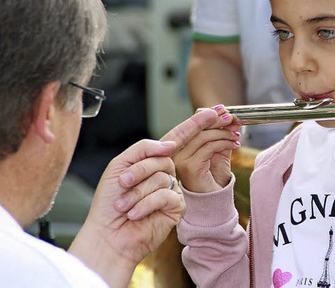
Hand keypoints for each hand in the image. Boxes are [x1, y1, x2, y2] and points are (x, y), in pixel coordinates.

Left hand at [68, 108, 226, 286]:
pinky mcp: (176, 207)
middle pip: (163, 158)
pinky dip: (145, 204)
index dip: (195, 124)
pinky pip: (166, 195)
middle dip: (138, 172)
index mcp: (154, 160)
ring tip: (125, 206)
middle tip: (121, 185)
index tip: (214, 111)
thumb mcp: (120, 166)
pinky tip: (136, 214)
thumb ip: (144, 148)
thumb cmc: (110, 202)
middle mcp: (165, 172)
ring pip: (162, 178)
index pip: (177, 138)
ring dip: (137, 193)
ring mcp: (172, 189)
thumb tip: (170, 145)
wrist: (108, 235)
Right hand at [173, 105, 240, 192]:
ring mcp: (180, 160)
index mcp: (178, 146)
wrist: (213, 201)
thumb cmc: (213, 177)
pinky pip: (209, 147)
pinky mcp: (190, 167)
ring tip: (236, 135)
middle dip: (216, 120)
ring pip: (204, 136)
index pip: (190, 125)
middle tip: (231, 117)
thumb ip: (220, 135)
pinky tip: (235, 145)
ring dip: (224, 133)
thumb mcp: (217, 150)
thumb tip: (228, 117)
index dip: (206, 115)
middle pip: (195, 128)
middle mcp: (174, 152)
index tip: (222, 109)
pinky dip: (224, 142)